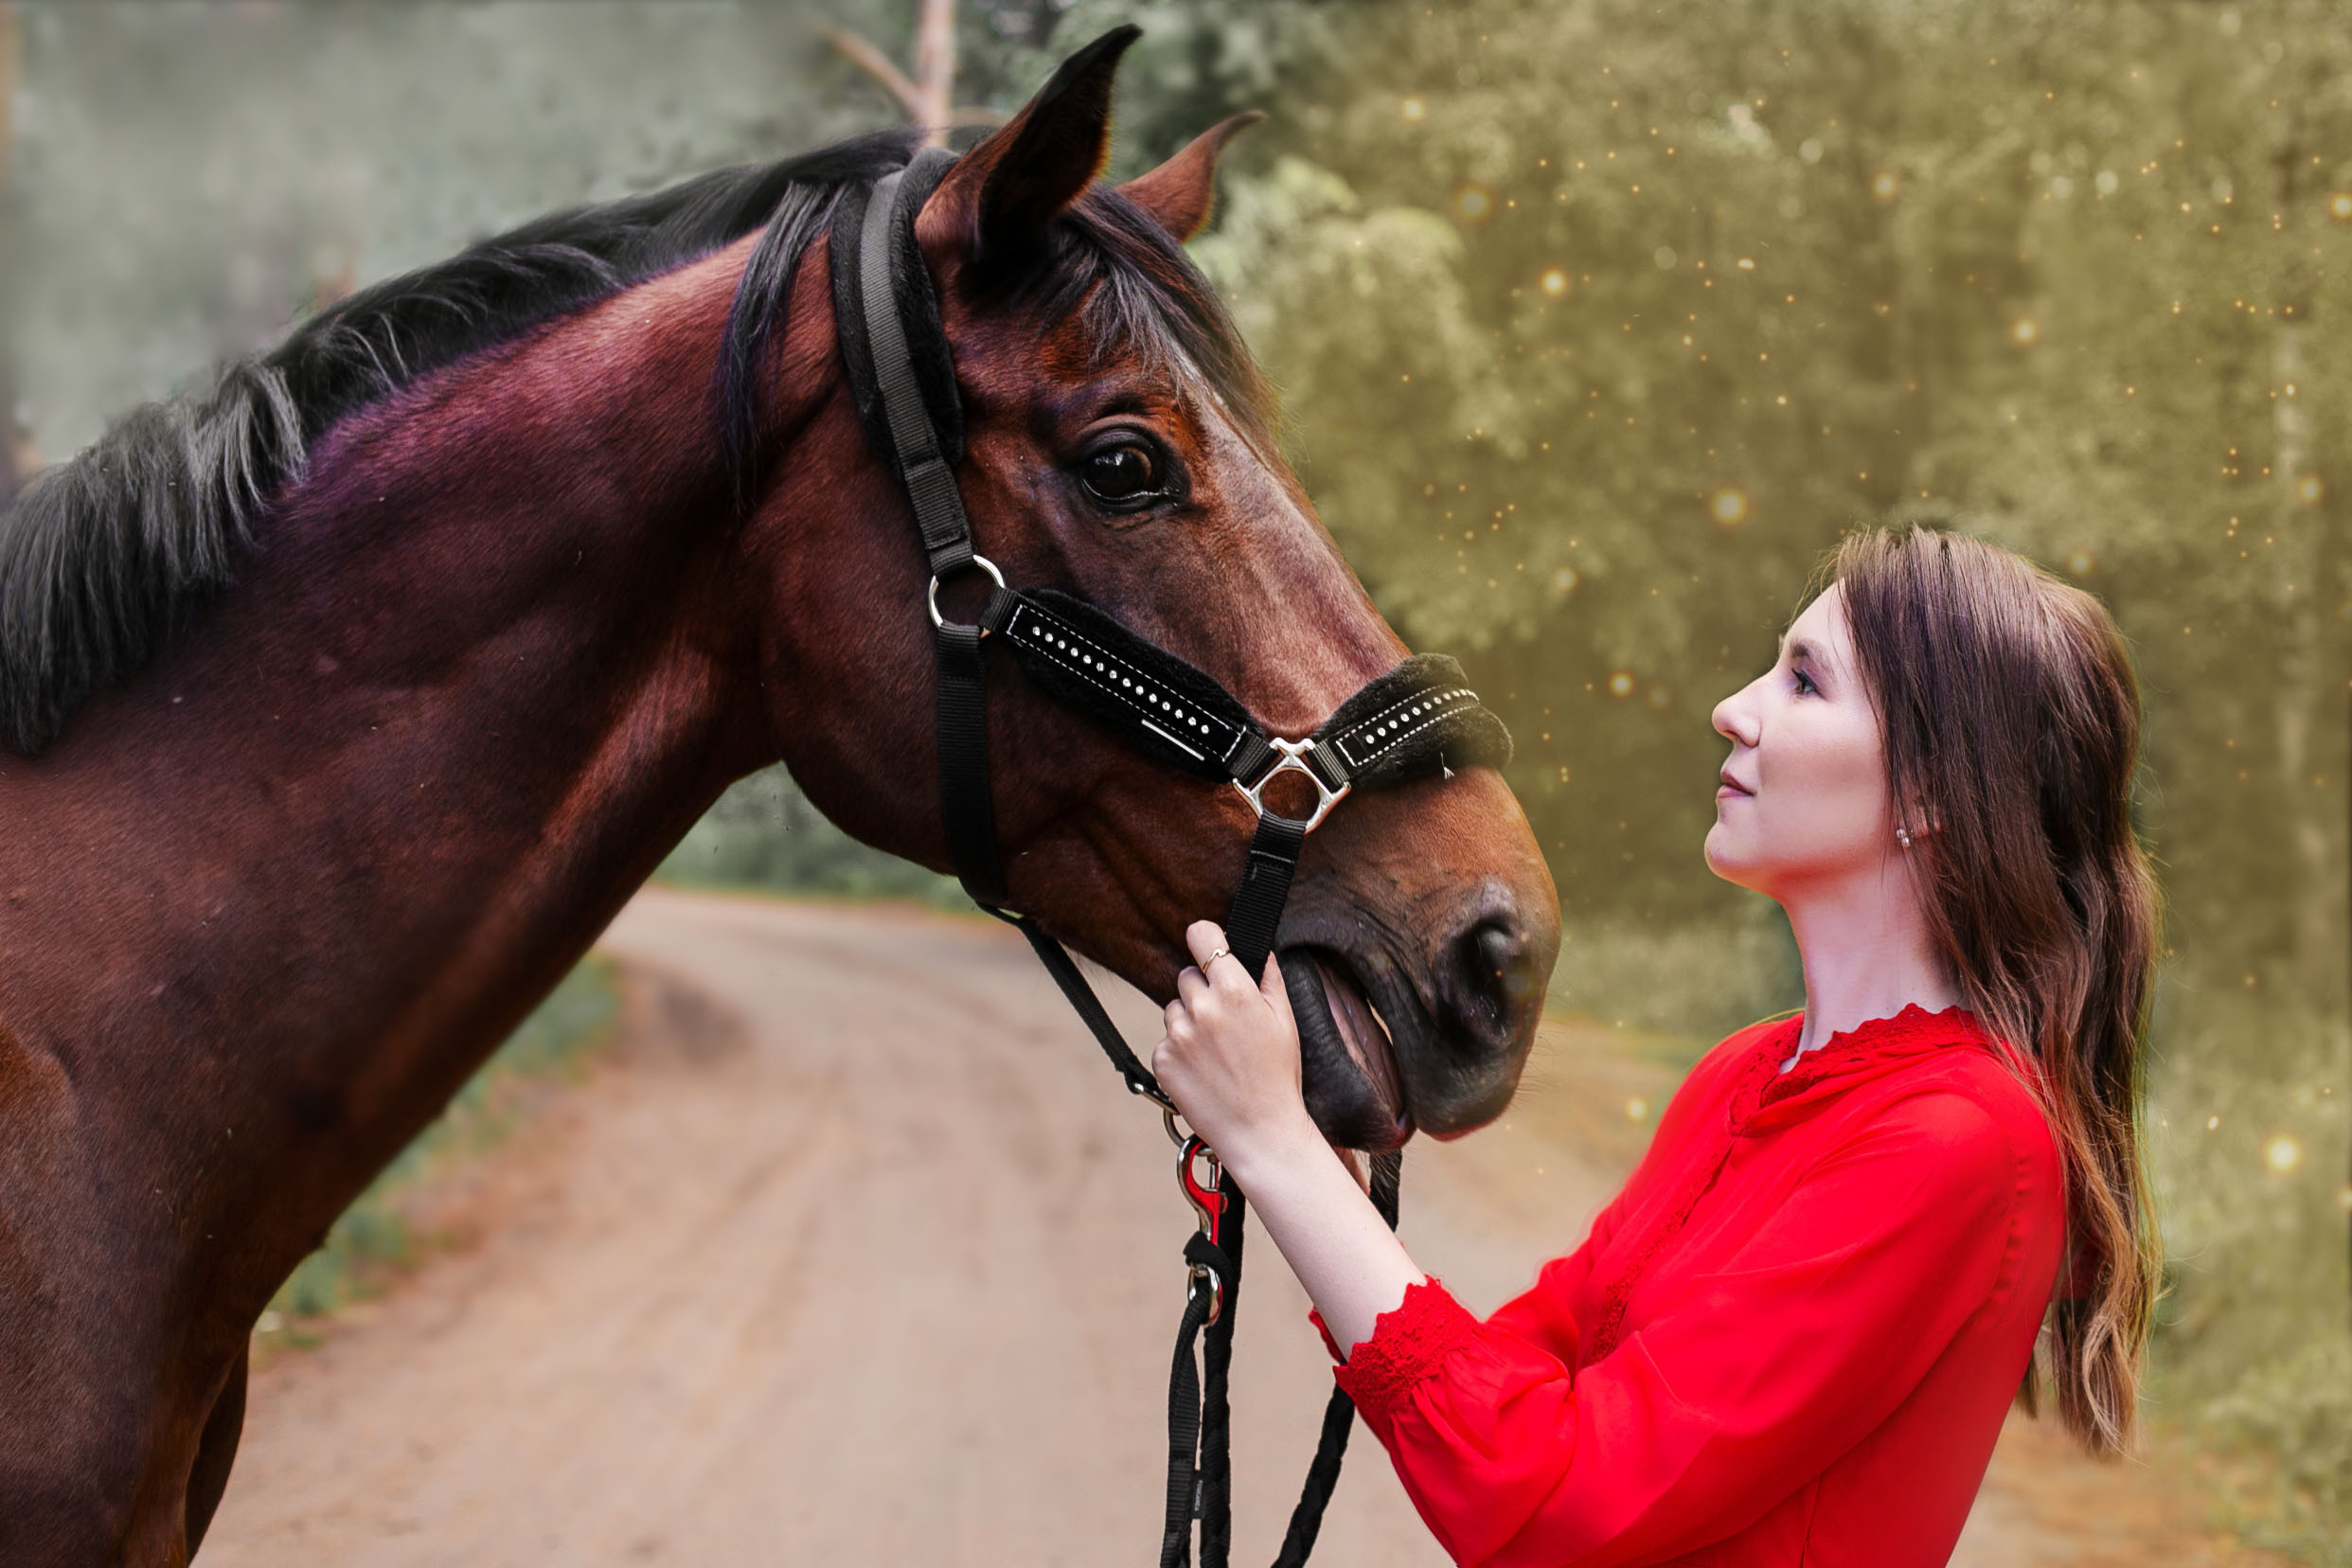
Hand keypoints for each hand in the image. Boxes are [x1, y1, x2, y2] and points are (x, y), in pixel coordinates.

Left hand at [1152, 920, 1317, 1172]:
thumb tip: (1260, 950)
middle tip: (1225, 1022)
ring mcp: (1177, 1034)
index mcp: (1234, 990)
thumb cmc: (1278, 1076)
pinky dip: (1179, 1051)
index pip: (1202, 936)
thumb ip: (1269, 979)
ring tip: (1216, 1052)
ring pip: (1173, 1009)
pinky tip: (1203, 1070)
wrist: (1260, 1131)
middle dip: (1203, 991)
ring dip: (1189, 1021)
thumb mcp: (1285, 1022)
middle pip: (1187, 976)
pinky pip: (1165, 1041)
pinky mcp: (1161, 1060)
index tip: (1207, 946)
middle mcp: (1201, 1007)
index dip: (1205, 939)